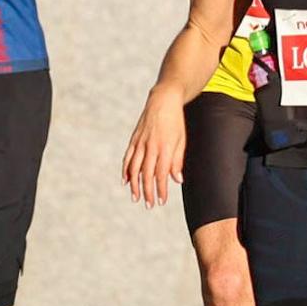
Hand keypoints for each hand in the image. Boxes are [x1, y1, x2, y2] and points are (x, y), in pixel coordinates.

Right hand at [121, 88, 185, 208]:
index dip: (161, 189)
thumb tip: (177, 180)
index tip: (161, 201)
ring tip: (136, 197)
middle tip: (149, 205)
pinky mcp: (134, 139)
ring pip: (135, 168)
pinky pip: (128, 157)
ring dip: (135, 185)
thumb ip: (177, 161)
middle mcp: (151, 146)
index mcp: (165, 148)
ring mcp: (140, 142)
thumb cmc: (175, 122)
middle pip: (147, 174)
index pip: (161, 174)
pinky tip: (126, 181)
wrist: (163, 100)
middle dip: (148, 191)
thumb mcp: (181, 141)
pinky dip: (126, 170)